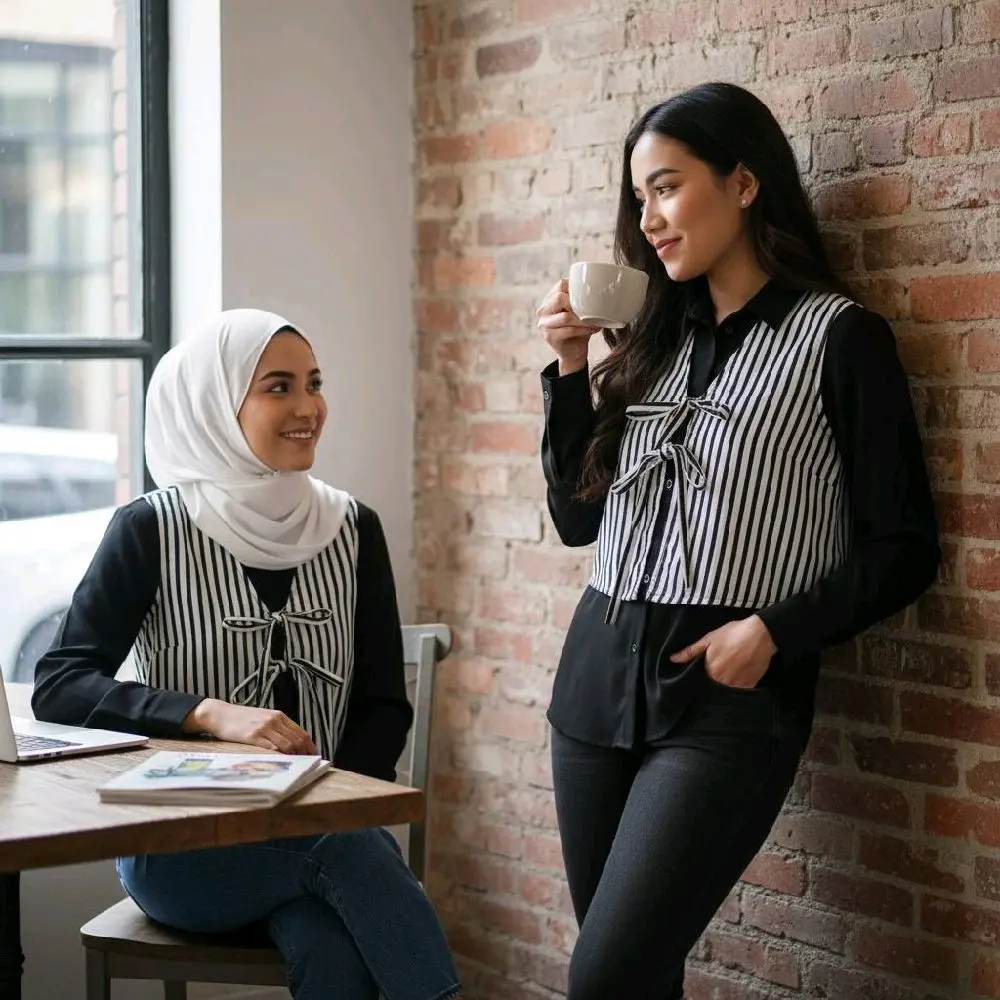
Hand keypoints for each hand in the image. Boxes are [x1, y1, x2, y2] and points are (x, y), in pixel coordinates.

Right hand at [182, 699, 318, 753]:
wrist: (220, 714)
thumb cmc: (241, 718)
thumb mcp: (263, 717)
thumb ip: (277, 727)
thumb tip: (292, 743)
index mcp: (279, 716)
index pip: (302, 732)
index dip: (310, 746)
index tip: (314, 756)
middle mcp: (274, 720)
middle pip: (297, 740)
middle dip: (305, 754)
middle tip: (308, 765)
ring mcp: (263, 728)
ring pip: (287, 745)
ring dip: (294, 757)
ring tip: (296, 767)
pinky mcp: (252, 737)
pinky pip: (271, 748)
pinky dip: (279, 757)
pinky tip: (281, 764)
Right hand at [536, 278, 599, 374]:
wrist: (573, 353)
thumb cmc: (579, 328)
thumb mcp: (579, 311)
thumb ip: (583, 299)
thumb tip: (604, 289)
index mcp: (549, 299)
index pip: (561, 285)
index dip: (577, 289)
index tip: (590, 297)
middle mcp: (543, 310)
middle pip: (560, 298)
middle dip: (579, 304)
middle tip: (594, 310)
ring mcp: (544, 324)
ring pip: (566, 317)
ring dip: (584, 319)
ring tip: (596, 321)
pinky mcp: (550, 337)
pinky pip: (569, 330)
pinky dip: (584, 330)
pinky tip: (593, 329)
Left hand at [670, 616, 776, 689]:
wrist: (761, 634)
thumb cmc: (733, 634)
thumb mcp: (709, 639)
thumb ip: (690, 651)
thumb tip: (672, 659)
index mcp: (710, 671)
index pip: (701, 679)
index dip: (703, 674)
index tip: (706, 667)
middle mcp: (723, 682)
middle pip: (714, 685)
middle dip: (715, 679)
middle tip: (722, 665)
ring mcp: (738, 685)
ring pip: (727, 689)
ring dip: (726, 682)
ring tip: (731, 668)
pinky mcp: (750, 685)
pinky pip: (740, 689)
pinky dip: (739, 683)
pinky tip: (741, 671)